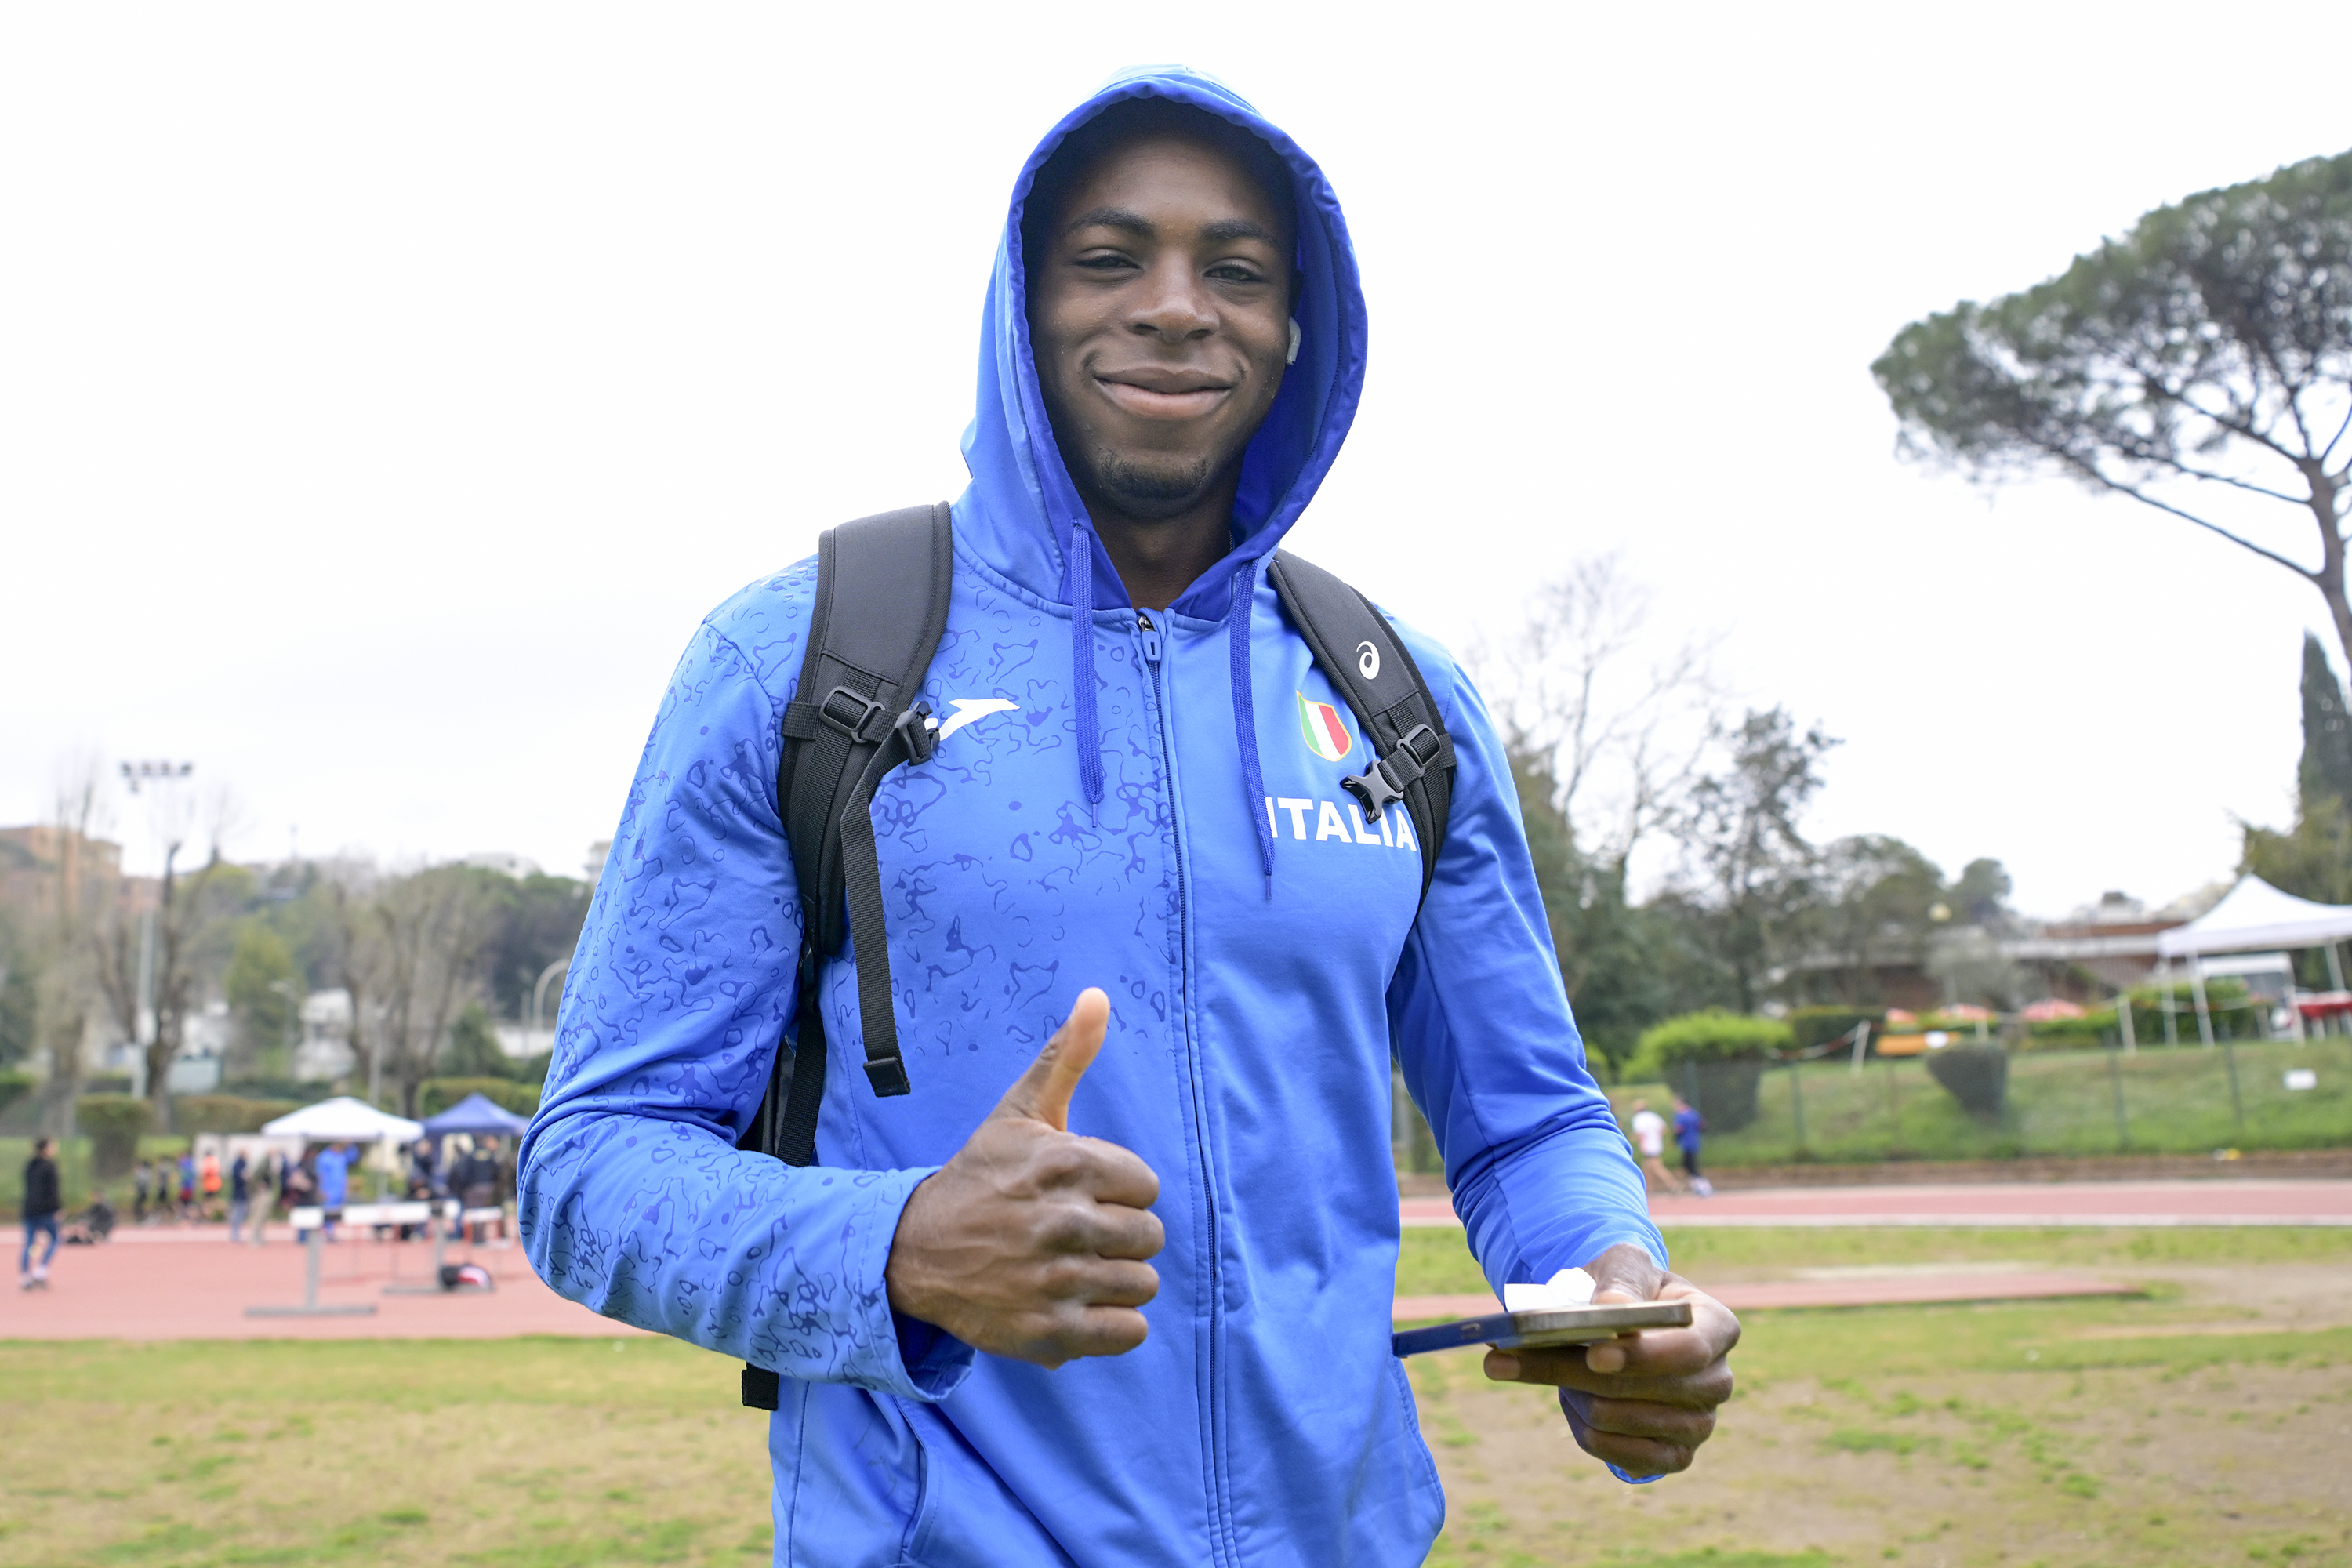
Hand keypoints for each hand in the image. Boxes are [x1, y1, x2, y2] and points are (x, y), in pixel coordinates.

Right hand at [884, 988, 1163, 1366]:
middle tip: (1077, 1235)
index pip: (1146, 1186)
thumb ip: (1066, 1057)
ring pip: (1143, 1285)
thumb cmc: (980, 1177)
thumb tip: (1098, 996)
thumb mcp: (1020, 1112)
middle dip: (1121, 1236)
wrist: (914, 1252)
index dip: (1118, 1191)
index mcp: (1065, 1164)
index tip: (1082, 1194)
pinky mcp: (1051, 1333)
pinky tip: (1078, 1304)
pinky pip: (1129, 1333)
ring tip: (1076, 1270)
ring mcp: (1056, 1282)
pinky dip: (1112, 1325)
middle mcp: (1063, 1223)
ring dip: (1116, 1281)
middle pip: (1150, 1237)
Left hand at [1481, 1242, 1738, 1476]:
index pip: (1690, 1349)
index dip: (1643, 1355)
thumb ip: (1620, 1281)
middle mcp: (1717, 1380)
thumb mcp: (1623, 1267)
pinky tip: (1572, 1401)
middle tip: (1503, 1358)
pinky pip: (1613, 1453)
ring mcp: (1701, 1424)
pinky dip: (1579, 1426)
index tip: (1594, 1353)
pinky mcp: (1675, 1456)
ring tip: (1552, 1369)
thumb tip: (1612, 1305)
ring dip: (1571, 1393)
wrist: (1623, 1326)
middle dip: (1572, 1371)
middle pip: (1641, 1388)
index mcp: (1717, 1327)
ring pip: (1616, 1419)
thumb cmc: (1625, 1289)